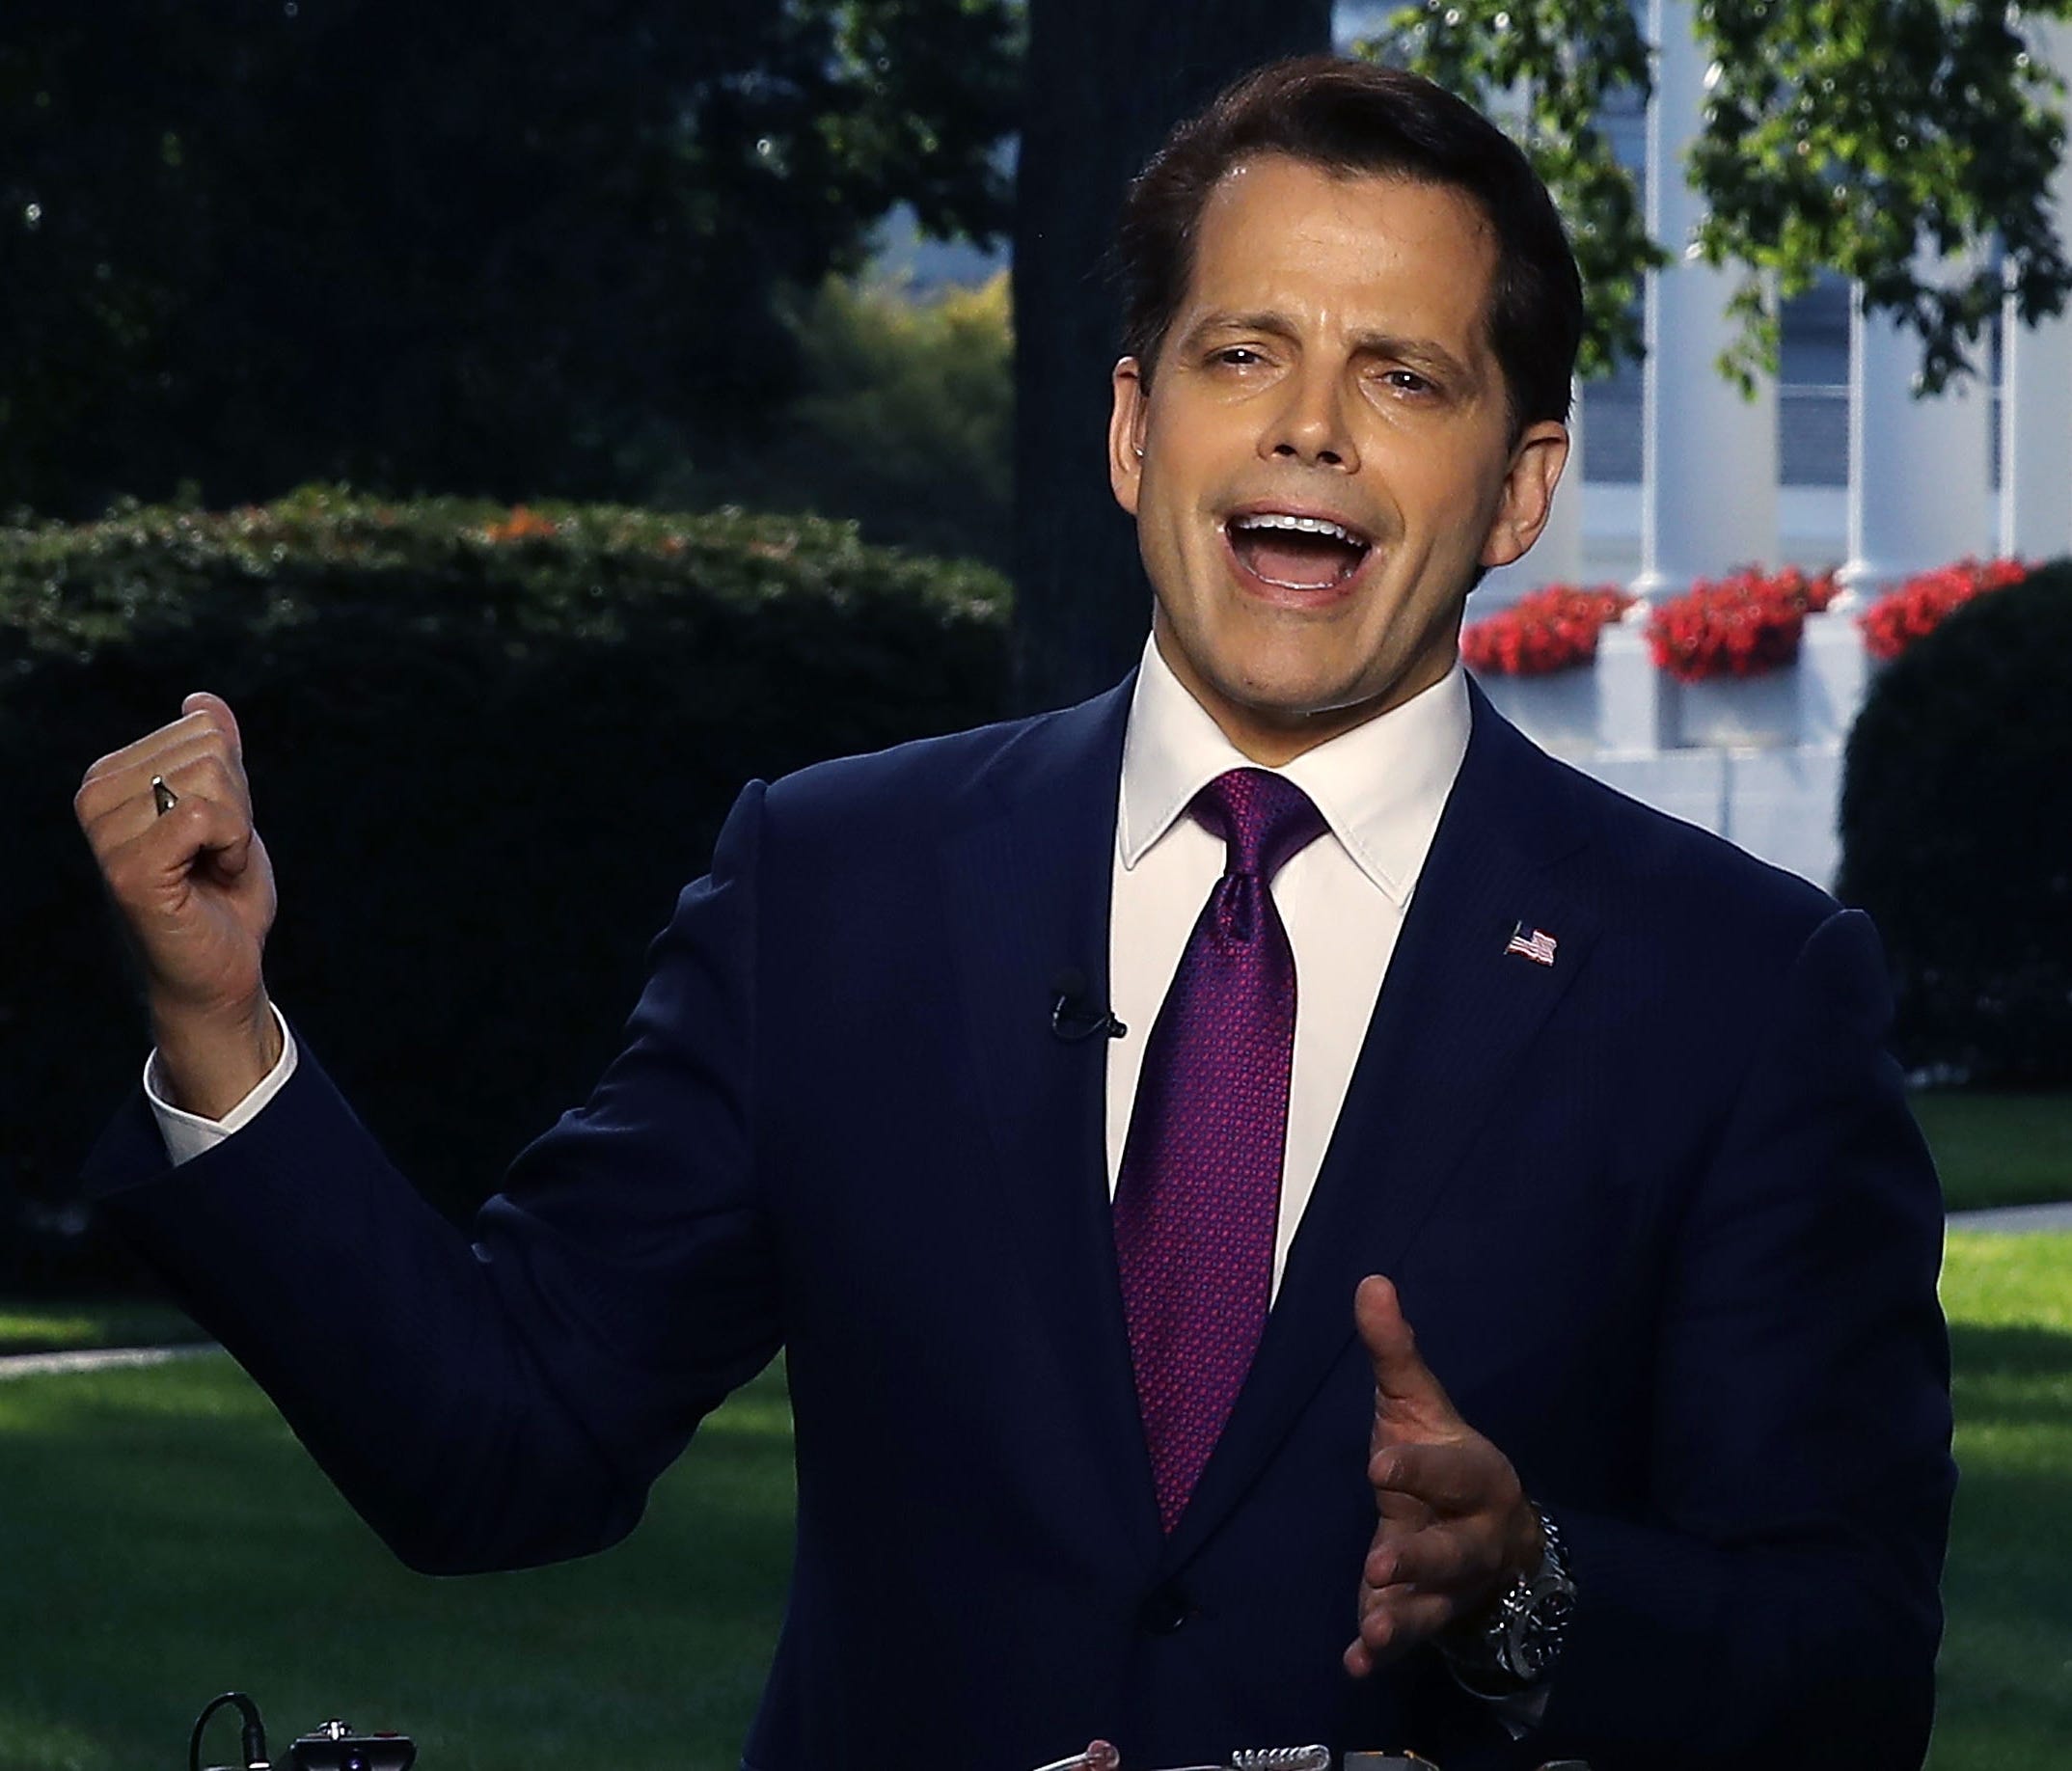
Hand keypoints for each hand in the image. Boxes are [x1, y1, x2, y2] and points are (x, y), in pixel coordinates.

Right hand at [74, 691, 280, 1113]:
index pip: (203, 729)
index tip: (213, 831)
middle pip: (210, 750)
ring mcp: (106, 835)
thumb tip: (201, 699)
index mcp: (109, 776)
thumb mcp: (228, 809)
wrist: (224, 968)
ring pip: (212, 781)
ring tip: (211, 867)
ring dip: (237, 830)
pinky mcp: (130, 871)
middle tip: (216, 853)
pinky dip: (235, 848)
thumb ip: (215, 753)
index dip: (233, 782)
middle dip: (238, 804)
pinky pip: (208, 817)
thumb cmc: (222, 891)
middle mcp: (95, 798)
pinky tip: (213, 878)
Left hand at [1343, 1273, 1542, 1677]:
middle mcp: (1471, 1535)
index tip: (1378, 1462)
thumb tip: (1370, 1281)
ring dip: (1403, 1616)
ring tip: (1373, 1628)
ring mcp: (1452, 1584)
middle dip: (1417, 1557)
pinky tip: (1355, 1663)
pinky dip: (1384, 1653)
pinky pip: (1412, 1639)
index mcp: (1474, 1476)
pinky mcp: (1429, 1617)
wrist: (1493, 1535)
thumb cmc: (1441, 1457)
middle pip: (1451, 1550)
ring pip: (1434, 1603)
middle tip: (1378, 1562)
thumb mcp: (1417, 1403)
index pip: (1451, 1471)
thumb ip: (1393, 1351)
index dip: (1418, 1470)